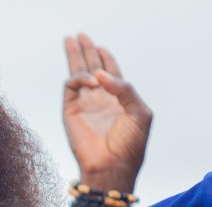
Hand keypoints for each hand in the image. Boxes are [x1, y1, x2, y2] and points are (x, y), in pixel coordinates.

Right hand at [63, 34, 152, 190]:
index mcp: (117, 100)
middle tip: (79, 36)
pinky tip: (91, 80)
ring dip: (75, 57)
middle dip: (85, 51)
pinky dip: (79, 78)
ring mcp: (84, 105)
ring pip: (77, 74)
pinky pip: (71, 87)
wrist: (113, 166)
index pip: (109, 73)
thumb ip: (125, 88)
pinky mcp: (70, 112)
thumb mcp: (140, 112)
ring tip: (72, 40)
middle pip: (90, 68)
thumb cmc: (131, 145)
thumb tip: (101, 75)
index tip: (101, 48)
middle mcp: (99, 100)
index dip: (105, 58)